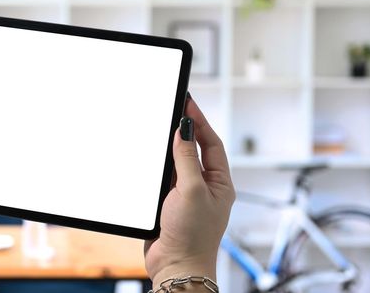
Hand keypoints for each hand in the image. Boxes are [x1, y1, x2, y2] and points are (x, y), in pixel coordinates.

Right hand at [144, 94, 234, 287]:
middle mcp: (204, 187)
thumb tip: (184, 130)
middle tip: (173, 109)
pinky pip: (163, 178)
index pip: (211, 143)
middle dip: (184, 130)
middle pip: (194, 150)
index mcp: (220, 183)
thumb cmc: (192, 236)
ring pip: (177, 163)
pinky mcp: (169, 204)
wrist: (175, 266)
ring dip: (169, 148)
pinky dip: (157, 166)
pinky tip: (150, 158)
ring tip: (160, 127)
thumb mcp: (191, 190)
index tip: (188, 103)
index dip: (200, 122)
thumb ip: (186, 159)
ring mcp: (186, 195)